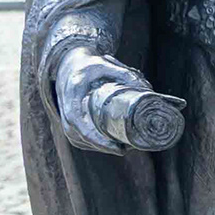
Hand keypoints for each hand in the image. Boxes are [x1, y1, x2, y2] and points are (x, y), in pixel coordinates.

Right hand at [53, 45, 179, 155]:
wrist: (68, 68)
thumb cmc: (88, 67)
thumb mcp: (105, 64)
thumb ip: (126, 74)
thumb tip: (147, 90)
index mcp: (73, 103)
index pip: (85, 130)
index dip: (102, 143)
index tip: (120, 149)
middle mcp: (67, 118)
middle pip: (90, 141)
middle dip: (112, 146)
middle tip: (135, 144)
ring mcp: (68, 126)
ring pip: (90, 144)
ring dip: (109, 147)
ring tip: (130, 143)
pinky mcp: (72, 130)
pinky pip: (87, 143)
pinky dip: (102, 144)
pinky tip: (117, 143)